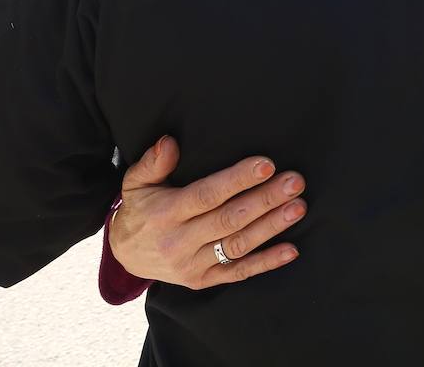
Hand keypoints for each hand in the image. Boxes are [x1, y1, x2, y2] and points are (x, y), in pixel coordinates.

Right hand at [111, 136, 306, 288]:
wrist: (125, 256)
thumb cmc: (139, 209)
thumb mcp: (135, 182)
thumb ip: (153, 162)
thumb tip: (170, 142)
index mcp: (166, 213)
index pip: (207, 195)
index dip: (238, 180)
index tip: (266, 164)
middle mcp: (180, 241)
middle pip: (229, 219)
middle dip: (265, 199)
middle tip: (295, 182)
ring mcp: (192, 265)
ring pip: (238, 245)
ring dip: (271, 227)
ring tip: (297, 207)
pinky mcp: (203, 281)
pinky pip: (238, 272)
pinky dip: (266, 263)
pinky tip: (291, 250)